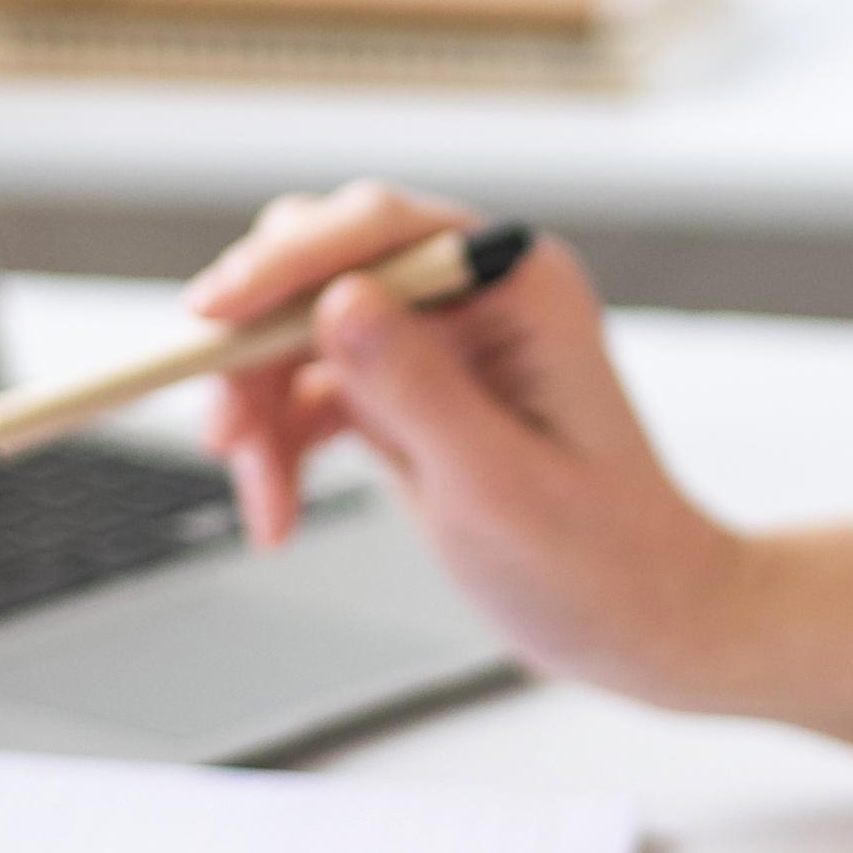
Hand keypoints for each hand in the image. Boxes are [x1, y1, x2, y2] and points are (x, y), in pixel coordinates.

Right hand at [186, 182, 757, 712]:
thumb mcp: (498, 485)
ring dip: (260, 409)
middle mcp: (472, 295)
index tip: (214, 313)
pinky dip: (280, 445)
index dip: (286, 262)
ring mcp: (437, 341)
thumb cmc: (598, 561)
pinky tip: (277, 513)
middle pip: (322, 270)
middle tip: (226, 434)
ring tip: (262, 502)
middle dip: (258, 347)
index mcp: (517, 285)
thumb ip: (418, 390)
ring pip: (298, 333)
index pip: (381, 229)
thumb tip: (336, 302)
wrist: (638, 622)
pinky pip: (311, 390)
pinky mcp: (408, 391)